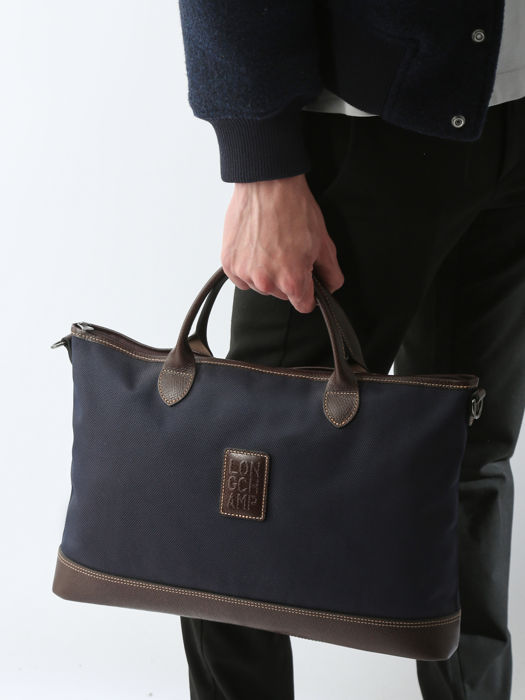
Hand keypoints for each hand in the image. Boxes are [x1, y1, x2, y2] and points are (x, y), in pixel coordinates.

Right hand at [220, 173, 344, 313]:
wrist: (267, 183)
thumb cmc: (294, 207)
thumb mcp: (323, 241)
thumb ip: (331, 272)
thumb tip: (331, 287)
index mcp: (292, 280)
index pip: (304, 305)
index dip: (309, 293)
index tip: (307, 281)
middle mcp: (266, 282)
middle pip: (282, 295)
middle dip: (287, 278)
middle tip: (288, 251)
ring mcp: (245, 272)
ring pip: (261, 286)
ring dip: (266, 273)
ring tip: (270, 245)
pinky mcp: (229, 263)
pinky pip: (242, 278)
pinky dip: (248, 267)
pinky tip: (255, 247)